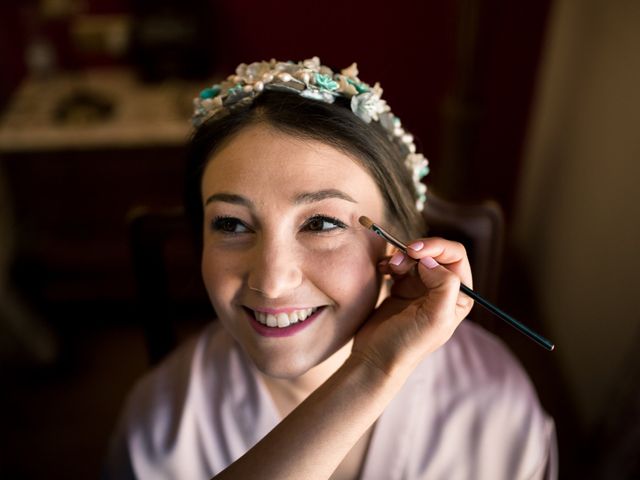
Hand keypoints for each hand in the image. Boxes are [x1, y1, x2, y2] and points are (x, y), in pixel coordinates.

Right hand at [351, 237, 473, 375]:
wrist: (376, 357)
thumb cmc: (408, 344)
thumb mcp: (435, 318)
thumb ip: (444, 285)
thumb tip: (430, 261)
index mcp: (460, 296)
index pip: (455, 256)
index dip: (436, 248)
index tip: (414, 251)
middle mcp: (443, 289)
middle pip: (435, 252)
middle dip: (415, 251)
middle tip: (397, 259)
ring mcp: (421, 287)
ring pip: (415, 256)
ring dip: (400, 256)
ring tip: (388, 268)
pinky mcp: (402, 287)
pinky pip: (400, 263)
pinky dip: (390, 262)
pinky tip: (383, 270)